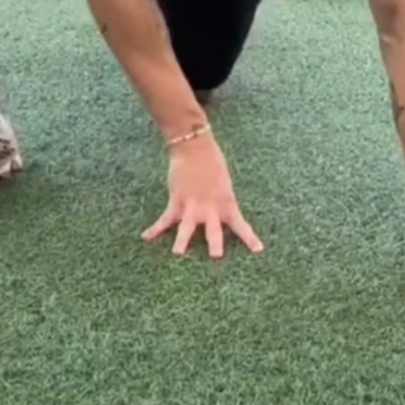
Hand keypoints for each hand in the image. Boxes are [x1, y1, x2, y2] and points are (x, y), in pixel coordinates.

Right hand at [141, 135, 262, 257]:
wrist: (194, 147)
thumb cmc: (212, 163)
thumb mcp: (224, 185)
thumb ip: (221, 202)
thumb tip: (219, 216)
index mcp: (226, 203)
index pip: (240, 225)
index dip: (249, 239)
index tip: (258, 250)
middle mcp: (210, 208)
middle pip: (213, 231)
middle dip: (214, 244)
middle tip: (215, 257)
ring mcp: (192, 206)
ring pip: (187, 228)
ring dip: (182, 241)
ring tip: (177, 253)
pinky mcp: (176, 201)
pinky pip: (165, 219)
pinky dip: (155, 229)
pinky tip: (146, 237)